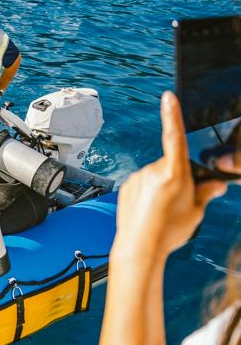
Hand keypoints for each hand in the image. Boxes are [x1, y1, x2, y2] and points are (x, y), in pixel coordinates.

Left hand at [112, 92, 228, 259]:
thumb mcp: (196, 211)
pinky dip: (149, 193)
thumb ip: (206, 193)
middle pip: (171, 165)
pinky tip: (150, 210)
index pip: (174, 137)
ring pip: (156, 176)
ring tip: (162, 210)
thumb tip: (216, 185)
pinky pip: (143, 184)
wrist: (140, 247)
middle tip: (178, 202)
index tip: (168, 96)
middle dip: (177, 178)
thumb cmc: (169, 231)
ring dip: (162, 187)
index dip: (172, 115)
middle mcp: (153, 171)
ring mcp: (138, 178)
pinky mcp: (127, 186)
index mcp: (174, 173)